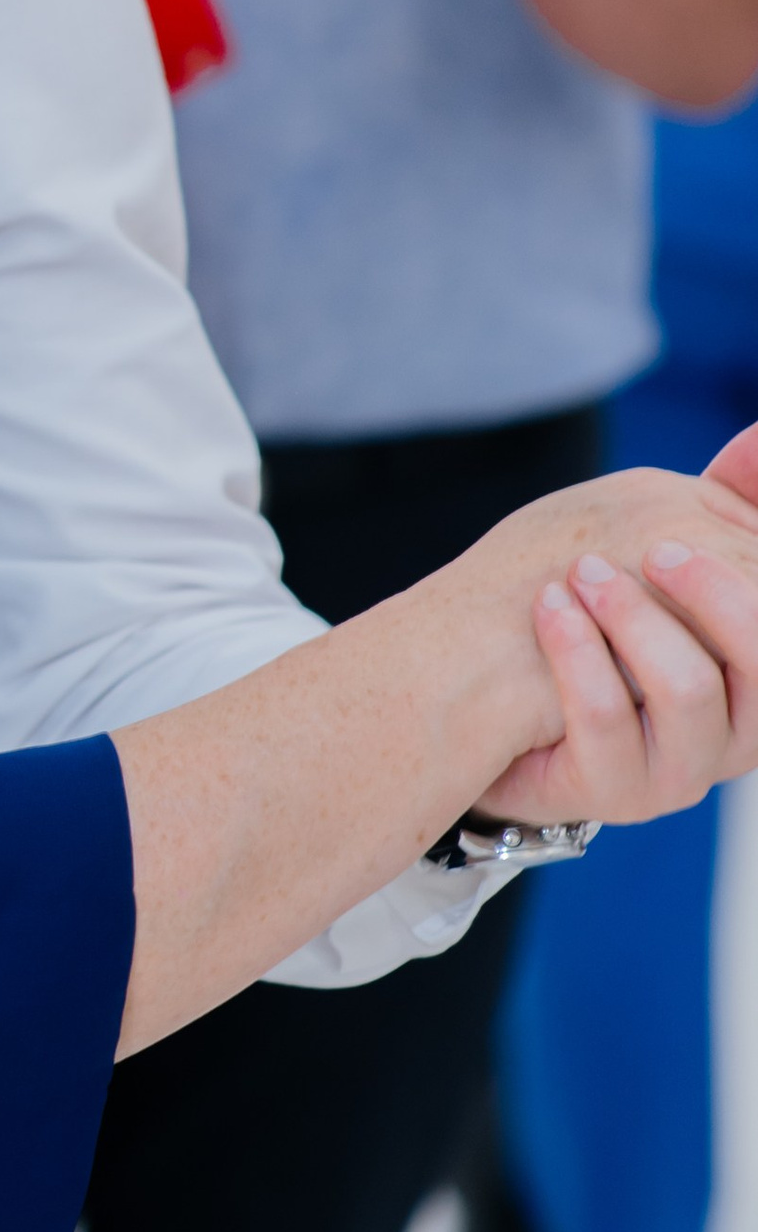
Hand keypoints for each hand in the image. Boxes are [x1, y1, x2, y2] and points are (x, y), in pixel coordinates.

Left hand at [463, 454, 757, 823]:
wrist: (499, 696)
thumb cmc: (599, 621)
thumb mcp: (663, 557)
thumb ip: (724, 510)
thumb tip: (756, 438)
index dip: (746, 581)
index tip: (680, 530)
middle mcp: (740, 732)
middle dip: (714, 595)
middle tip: (655, 548)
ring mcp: (681, 770)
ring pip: (689, 692)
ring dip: (634, 619)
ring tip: (580, 575)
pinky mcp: (615, 792)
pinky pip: (609, 723)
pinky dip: (579, 654)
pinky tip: (549, 609)